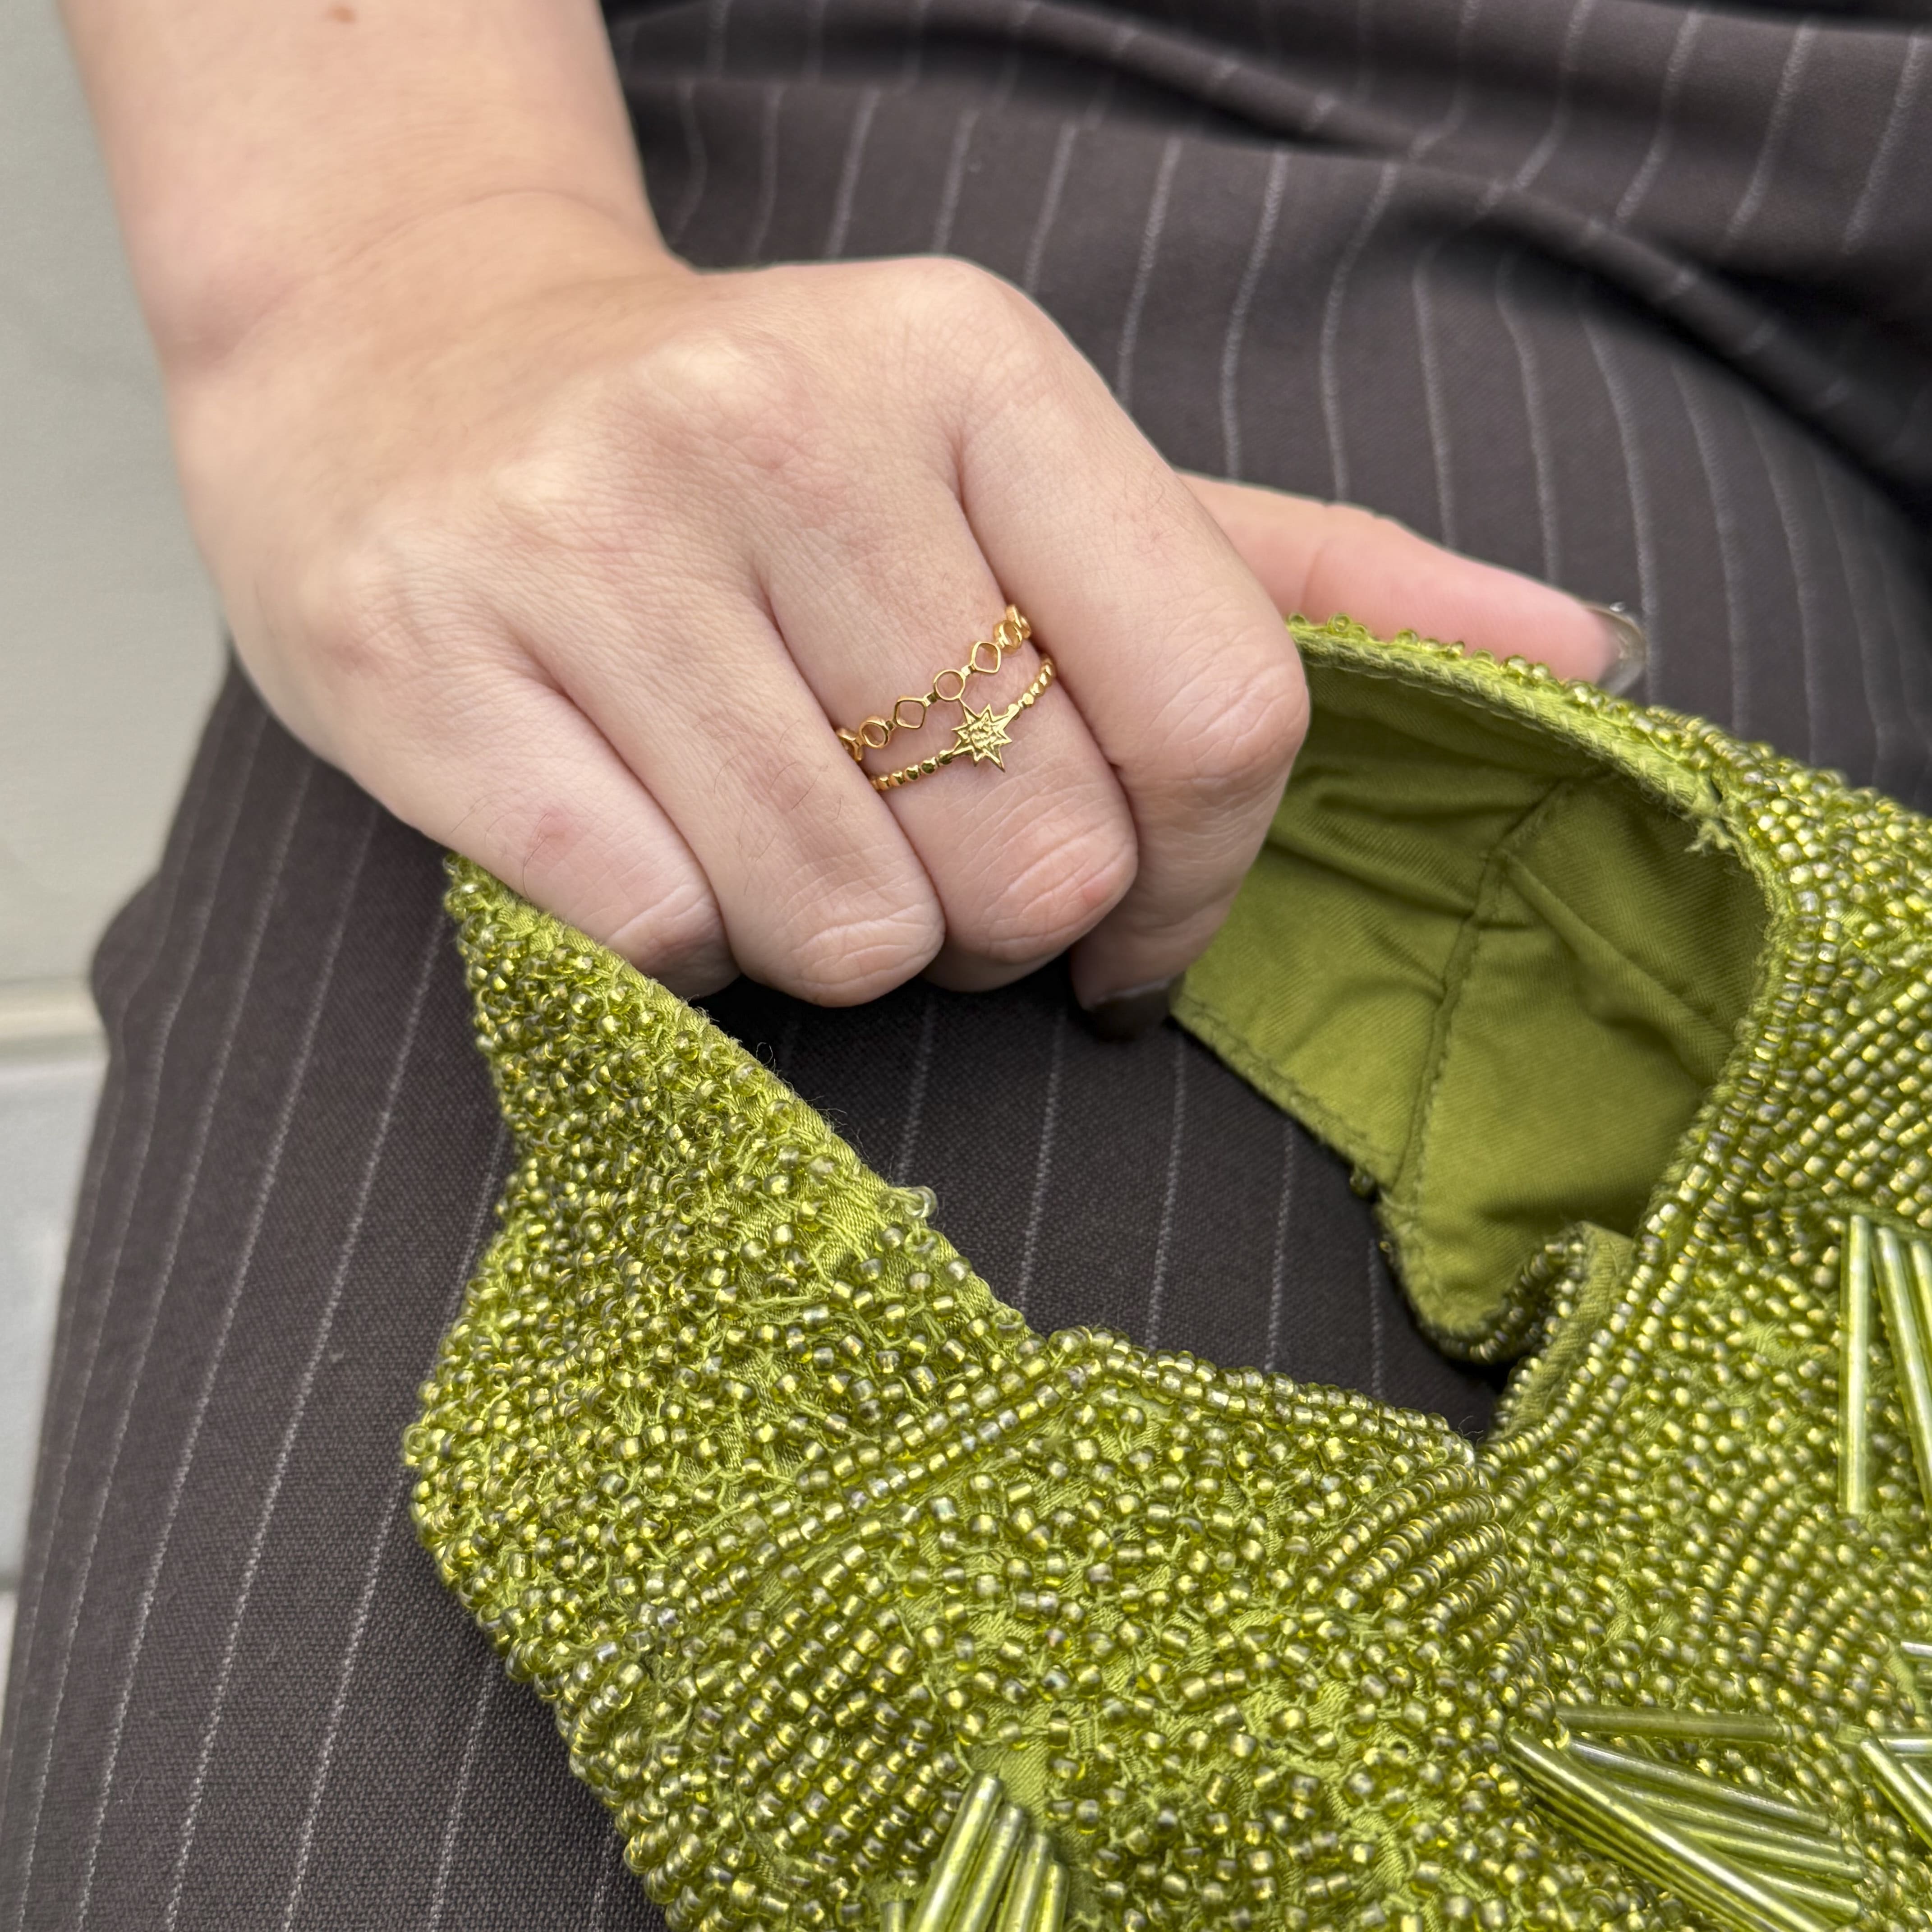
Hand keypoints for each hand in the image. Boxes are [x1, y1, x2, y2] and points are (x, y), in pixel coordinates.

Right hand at [172, 196, 1613, 1008]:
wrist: (410, 377)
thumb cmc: (775, 461)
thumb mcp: (1030, 471)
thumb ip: (1292, 572)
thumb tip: (1589, 651)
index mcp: (977, 365)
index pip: (1223, 708)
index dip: (1202, 880)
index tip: (1136, 926)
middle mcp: (786, 428)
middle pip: (1037, 860)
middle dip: (991, 916)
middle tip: (902, 834)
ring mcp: (596, 543)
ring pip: (848, 933)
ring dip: (832, 933)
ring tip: (767, 820)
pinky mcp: (434, 669)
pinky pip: (665, 940)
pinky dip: (678, 934)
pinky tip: (637, 825)